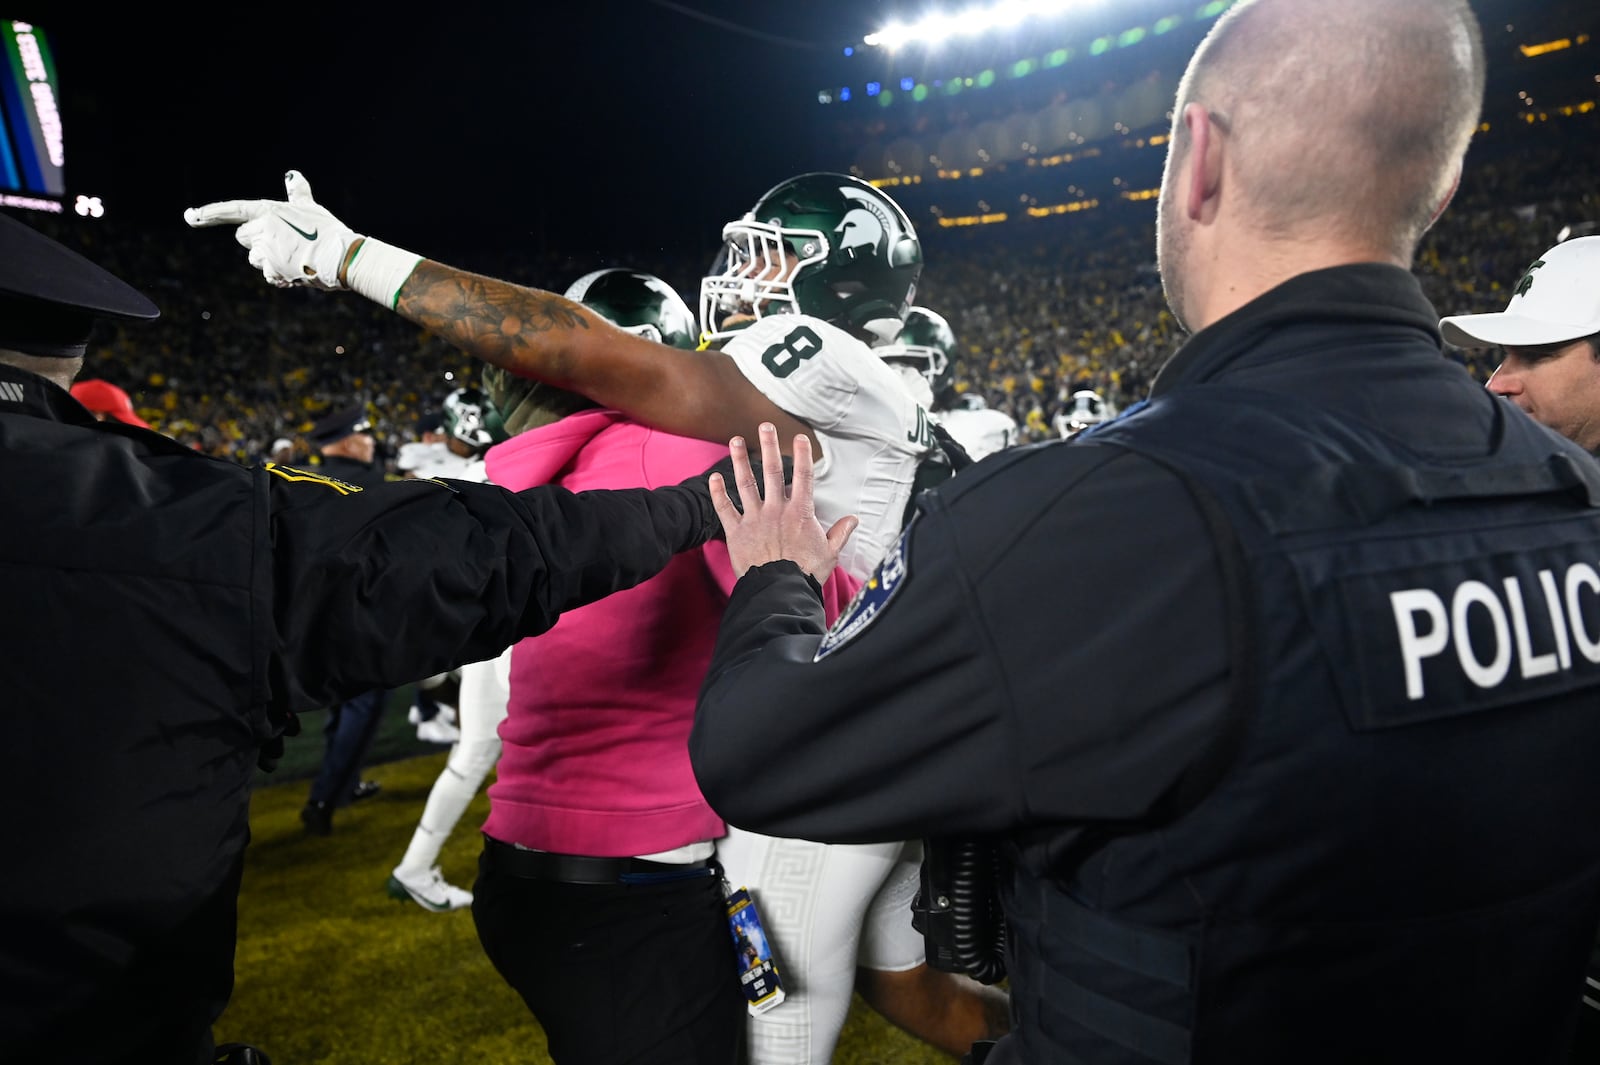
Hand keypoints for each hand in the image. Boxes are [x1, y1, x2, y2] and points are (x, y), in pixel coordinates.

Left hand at [184, 170, 358, 289]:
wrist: (342, 257)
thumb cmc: (328, 231)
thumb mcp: (311, 208)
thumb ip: (298, 193)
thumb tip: (292, 175)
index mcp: (268, 210)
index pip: (232, 209)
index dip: (208, 213)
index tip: (190, 217)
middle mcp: (263, 229)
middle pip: (243, 237)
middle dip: (257, 241)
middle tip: (284, 243)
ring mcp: (266, 251)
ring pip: (254, 257)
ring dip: (268, 259)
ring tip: (294, 257)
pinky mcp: (272, 270)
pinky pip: (267, 274)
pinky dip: (279, 274)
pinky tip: (296, 269)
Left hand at [710, 423, 856, 581]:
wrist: (780, 591)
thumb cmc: (806, 573)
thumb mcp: (830, 552)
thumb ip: (840, 533)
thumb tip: (854, 520)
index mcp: (800, 512)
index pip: (804, 476)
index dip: (802, 455)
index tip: (799, 437)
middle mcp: (776, 510)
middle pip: (773, 471)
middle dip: (769, 446)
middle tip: (764, 426)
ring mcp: (755, 519)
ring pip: (746, 484)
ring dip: (740, 460)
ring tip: (736, 440)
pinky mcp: (737, 533)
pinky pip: (725, 509)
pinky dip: (718, 493)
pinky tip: (714, 477)